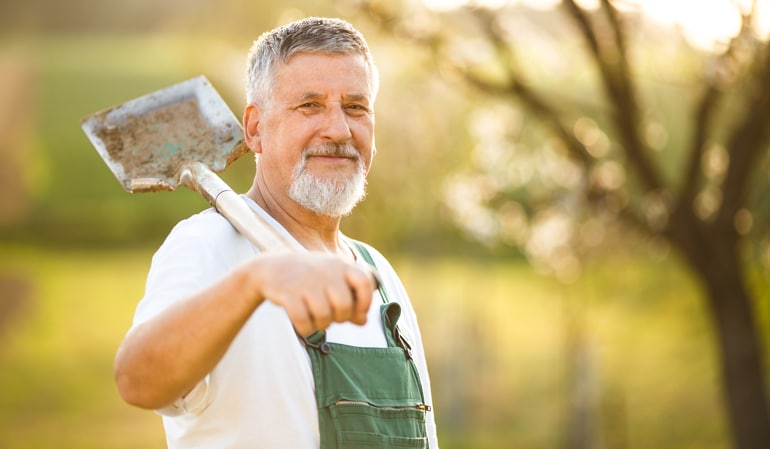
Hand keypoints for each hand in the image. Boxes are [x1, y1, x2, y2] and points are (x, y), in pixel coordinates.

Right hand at [246, 252, 376, 335]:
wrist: (270, 269)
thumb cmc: (309, 279)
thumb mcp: (332, 282)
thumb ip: (350, 299)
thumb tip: (363, 321)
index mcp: (340, 265)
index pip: (365, 282)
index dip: (365, 302)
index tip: (357, 313)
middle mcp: (325, 270)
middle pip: (344, 306)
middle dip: (340, 318)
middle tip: (331, 316)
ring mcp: (306, 281)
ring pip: (324, 316)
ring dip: (321, 325)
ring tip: (315, 319)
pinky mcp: (287, 293)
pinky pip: (303, 321)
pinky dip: (305, 329)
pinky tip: (303, 324)